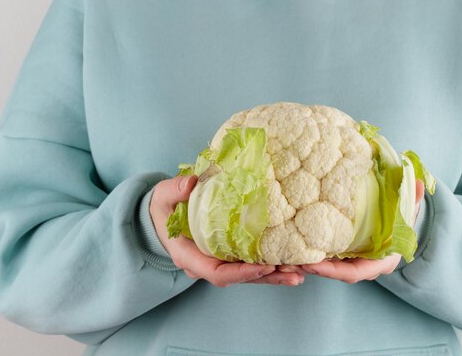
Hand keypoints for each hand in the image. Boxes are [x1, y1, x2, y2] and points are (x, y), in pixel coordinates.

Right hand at [150, 175, 303, 286]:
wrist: (161, 216)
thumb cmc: (163, 207)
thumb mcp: (163, 196)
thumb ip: (174, 190)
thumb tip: (190, 184)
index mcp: (189, 256)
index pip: (217, 273)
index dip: (242, 273)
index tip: (265, 267)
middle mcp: (205, 265)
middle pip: (239, 278)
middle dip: (267, 278)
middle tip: (294, 273)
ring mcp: (218, 262)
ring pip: (249, 276)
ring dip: (274, 276)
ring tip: (300, 272)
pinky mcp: (229, 256)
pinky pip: (251, 265)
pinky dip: (271, 267)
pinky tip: (292, 265)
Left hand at [296, 179, 425, 282]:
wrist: (401, 222)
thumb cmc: (403, 218)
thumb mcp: (410, 208)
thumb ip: (413, 198)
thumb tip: (420, 184)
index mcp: (380, 261)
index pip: (354, 273)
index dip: (332, 271)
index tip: (312, 263)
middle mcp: (364, 266)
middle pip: (334, 273)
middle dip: (311, 269)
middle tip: (287, 263)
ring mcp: (352, 261)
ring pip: (326, 268)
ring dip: (304, 264)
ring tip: (280, 259)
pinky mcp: (341, 254)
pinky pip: (323, 258)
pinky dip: (307, 254)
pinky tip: (288, 247)